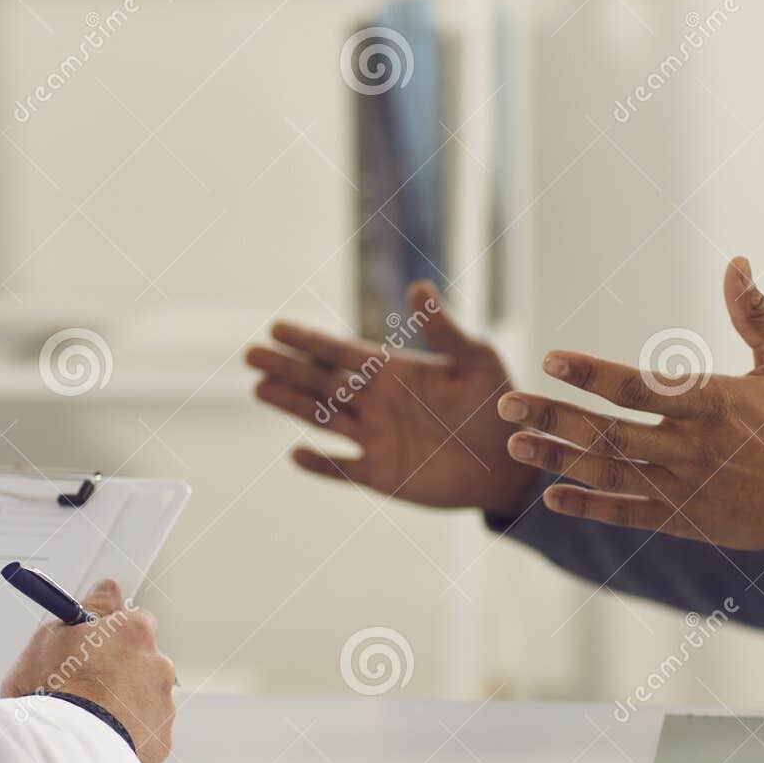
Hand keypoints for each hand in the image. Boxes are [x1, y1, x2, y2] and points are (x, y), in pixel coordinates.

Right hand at [0, 579, 175, 762]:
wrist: (63, 751)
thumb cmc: (51, 693)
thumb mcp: (51, 636)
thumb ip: (86, 609)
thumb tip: (106, 589)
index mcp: (133, 632)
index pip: (131, 618)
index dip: (107, 632)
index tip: (91, 642)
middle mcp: (157, 664)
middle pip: (139, 659)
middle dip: (116, 669)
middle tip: (82, 685)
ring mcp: (162, 703)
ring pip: (143, 696)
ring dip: (121, 702)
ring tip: (85, 718)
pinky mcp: (160, 739)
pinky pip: (144, 731)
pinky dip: (126, 733)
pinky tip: (98, 739)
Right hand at [246, 282, 539, 515]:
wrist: (512, 461)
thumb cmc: (499, 404)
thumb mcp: (477, 361)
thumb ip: (445, 330)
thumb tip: (418, 288)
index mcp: (394, 371)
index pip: (342, 353)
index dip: (310, 342)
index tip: (276, 328)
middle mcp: (377, 402)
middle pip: (322, 382)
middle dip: (288, 368)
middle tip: (251, 355)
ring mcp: (376, 439)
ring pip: (324, 419)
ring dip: (293, 406)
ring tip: (258, 389)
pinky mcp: (383, 475)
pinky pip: (345, 469)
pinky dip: (322, 465)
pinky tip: (297, 454)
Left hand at [496, 257, 763, 552]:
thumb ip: (756, 313)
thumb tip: (735, 262)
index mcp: (714, 404)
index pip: (639, 387)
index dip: (592, 374)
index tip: (551, 359)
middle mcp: (692, 449)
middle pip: (609, 433)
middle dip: (554, 417)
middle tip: (506, 403)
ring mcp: (684, 489)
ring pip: (609, 474)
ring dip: (558, 459)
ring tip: (515, 443)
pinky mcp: (683, 520)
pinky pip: (626, 514)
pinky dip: (587, 507)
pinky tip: (551, 497)